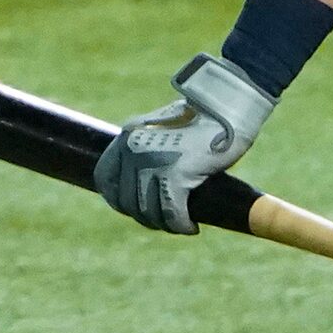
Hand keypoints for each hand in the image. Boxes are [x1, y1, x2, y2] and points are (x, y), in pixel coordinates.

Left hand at [95, 54, 276, 233]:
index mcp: (128, 135)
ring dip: (165, 224)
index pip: (104, 178)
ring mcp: (153, 163)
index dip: (117, 199)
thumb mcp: (163, 128)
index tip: (135, 208)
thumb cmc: (203, 116)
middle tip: (166, 219)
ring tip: (180, 224)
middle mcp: (134, 149)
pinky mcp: (175, 176)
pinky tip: (191, 226)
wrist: (228, 106)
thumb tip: (143, 182)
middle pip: (127, 201)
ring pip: (149, 211)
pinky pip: (172, 214)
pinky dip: (181, 225)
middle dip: (146, 216)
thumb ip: (148, 148)